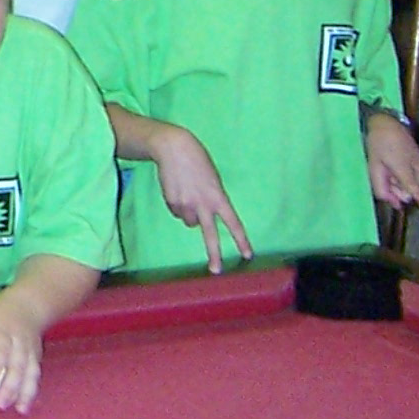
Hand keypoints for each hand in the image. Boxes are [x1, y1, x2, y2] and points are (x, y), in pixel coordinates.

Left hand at [0, 301, 46, 413]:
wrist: (27, 309)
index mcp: (5, 331)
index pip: (3, 347)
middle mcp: (21, 342)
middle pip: (19, 366)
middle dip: (11, 386)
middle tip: (0, 404)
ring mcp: (31, 351)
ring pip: (30, 374)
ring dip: (25, 393)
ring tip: (18, 410)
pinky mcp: (36, 359)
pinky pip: (35, 378)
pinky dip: (31, 393)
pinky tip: (23, 408)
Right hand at [147, 124, 252, 273]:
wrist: (173, 148)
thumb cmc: (198, 161)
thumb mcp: (212, 180)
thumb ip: (211, 200)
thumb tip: (197, 221)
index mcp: (218, 197)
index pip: (233, 223)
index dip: (241, 240)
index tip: (247, 255)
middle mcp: (203, 204)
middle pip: (210, 235)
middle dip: (213, 254)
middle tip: (216, 271)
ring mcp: (185, 205)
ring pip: (189, 221)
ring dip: (190, 214)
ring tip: (188, 194)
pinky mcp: (171, 202)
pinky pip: (177, 212)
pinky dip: (178, 205)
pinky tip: (177, 190)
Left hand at [366, 111, 418, 245]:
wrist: (389, 123)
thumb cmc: (380, 143)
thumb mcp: (375, 166)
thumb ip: (384, 189)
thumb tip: (399, 205)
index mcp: (410, 175)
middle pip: (408, 197)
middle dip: (394, 190)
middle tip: (383, 170)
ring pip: (408, 191)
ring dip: (395, 183)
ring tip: (388, 165)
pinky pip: (411, 184)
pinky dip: (400, 179)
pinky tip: (393, 165)